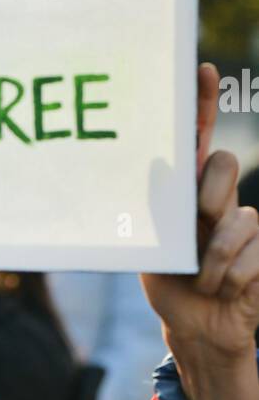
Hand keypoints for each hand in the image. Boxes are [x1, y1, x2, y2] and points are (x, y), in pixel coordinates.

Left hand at [140, 63, 258, 399]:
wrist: (196, 330)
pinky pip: (249, 257)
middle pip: (224, 164)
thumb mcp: (150, 251)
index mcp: (185, 193)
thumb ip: (154, 216)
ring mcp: (242, 224)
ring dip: (213, 260)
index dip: (200, 104)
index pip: (196, 140)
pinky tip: (224, 290)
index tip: (200, 69)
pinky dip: (229, 280)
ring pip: (238, 220)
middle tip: (199, 222)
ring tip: (203, 279)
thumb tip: (155, 171)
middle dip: (211, 193)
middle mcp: (217, 199)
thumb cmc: (169, 286)